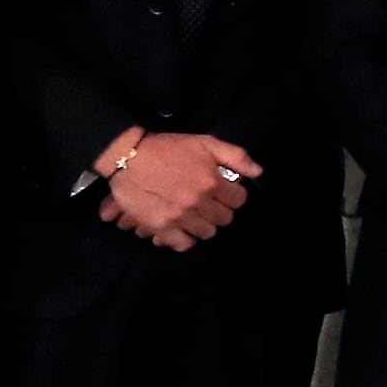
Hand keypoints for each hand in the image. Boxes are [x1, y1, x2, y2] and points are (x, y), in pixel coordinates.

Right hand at [98, 130, 259, 249]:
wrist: (128, 157)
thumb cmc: (166, 148)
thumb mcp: (205, 142)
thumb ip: (235, 156)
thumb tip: (258, 171)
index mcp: (211, 181)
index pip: (239, 200)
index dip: (233, 195)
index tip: (224, 192)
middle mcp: (198, 202)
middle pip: (224, 218)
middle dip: (220, 209)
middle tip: (209, 202)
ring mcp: (180, 217)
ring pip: (207, 232)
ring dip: (204, 224)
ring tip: (195, 214)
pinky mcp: (161, 227)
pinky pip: (184, 244)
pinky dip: (186, 238)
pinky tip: (183, 227)